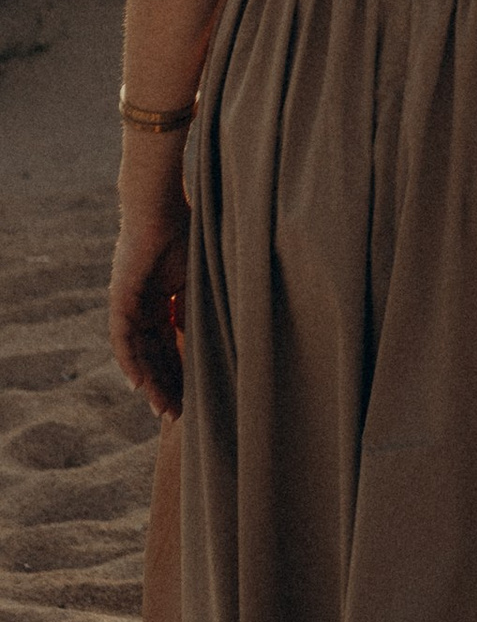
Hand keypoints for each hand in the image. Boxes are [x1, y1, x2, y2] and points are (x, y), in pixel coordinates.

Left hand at [110, 192, 189, 419]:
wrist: (162, 207)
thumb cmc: (188, 232)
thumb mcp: (198, 282)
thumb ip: (198, 310)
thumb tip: (210, 343)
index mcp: (164, 299)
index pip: (171, 344)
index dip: (181, 370)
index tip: (192, 397)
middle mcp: (144, 306)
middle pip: (154, 354)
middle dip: (166, 384)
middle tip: (177, 414)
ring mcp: (130, 303)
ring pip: (138, 352)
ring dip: (150, 380)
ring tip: (162, 407)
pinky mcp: (120, 299)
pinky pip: (123, 338)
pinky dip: (131, 361)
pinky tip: (139, 384)